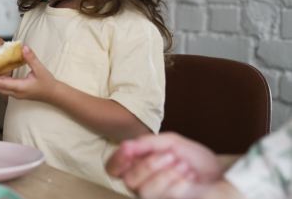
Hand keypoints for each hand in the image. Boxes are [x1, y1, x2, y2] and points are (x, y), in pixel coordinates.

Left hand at [0, 45, 54, 100]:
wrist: (54, 94)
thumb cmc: (48, 83)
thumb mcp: (40, 69)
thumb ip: (31, 58)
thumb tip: (24, 47)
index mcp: (20, 87)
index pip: (2, 84)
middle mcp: (16, 93)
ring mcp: (16, 94)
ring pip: (0, 89)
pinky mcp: (17, 93)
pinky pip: (4, 89)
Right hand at [106, 133, 224, 198]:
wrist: (221, 175)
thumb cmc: (196, 160)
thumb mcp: (171, 143)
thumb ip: (148, 143)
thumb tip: (126, 145)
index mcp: (139, 166)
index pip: (114, 167)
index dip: (117, 159)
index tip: (129, 149)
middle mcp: (143, 184)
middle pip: (129, 178)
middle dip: (150, 164)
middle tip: (171, 156)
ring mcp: (155, 197)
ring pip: (144, 190)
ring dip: (166, 174)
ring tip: (184, 166)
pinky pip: (164, 195)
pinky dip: (178, 183)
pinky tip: (189, 178)